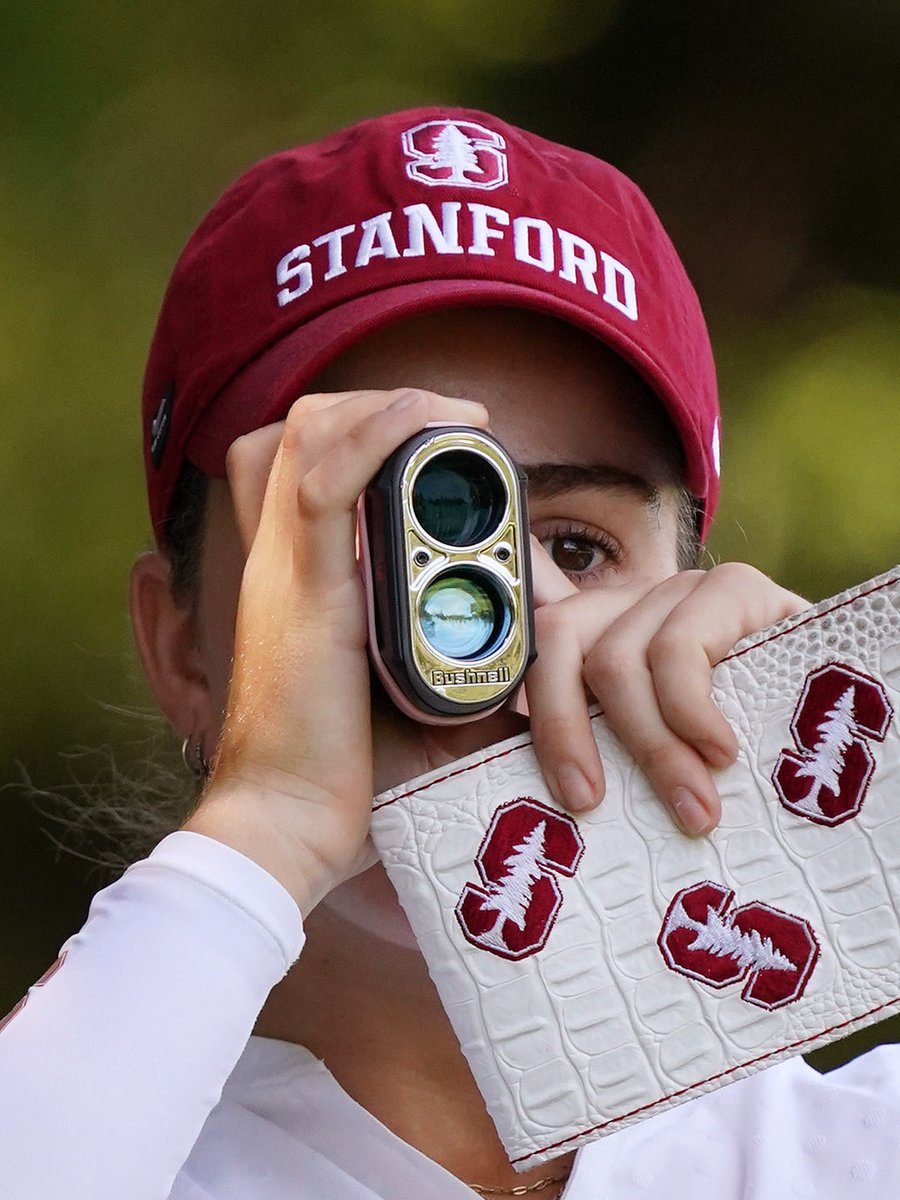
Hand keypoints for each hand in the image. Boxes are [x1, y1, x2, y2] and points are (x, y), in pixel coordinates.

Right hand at [183, 388, 488, 914]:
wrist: (286, 824)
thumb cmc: (337, 770)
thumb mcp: (382, 690)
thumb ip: (425, 653)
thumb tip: (505, 646)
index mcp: (290, 576)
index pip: (291, 462)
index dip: (356, 430)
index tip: (433, 441)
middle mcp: (278, 560)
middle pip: (297, 431)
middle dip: (376, 409)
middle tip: (450, 428)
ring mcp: (286, 571)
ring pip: (309, 437)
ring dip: (389, 411)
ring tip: (455, 423)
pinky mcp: (307, 594)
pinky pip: (327, 484)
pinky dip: (377, 437)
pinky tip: (424, 422)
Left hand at [525, 551, 806, 834]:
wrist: (836, 722)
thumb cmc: (742, 751)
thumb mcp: (661, 752)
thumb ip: (608, 755)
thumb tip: (548, 804)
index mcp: (601, 636)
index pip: (539, 652)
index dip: (538, 716)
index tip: (565, 795)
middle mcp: (634, 602)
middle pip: (562, 642)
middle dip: (569, 731)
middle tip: (594, 805)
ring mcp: (680, 591)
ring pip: (617, 656)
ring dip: (650, 746)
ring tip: (692, 805)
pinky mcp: (733, 589)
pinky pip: (680, 648)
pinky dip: (689, 711)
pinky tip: (720, 751)